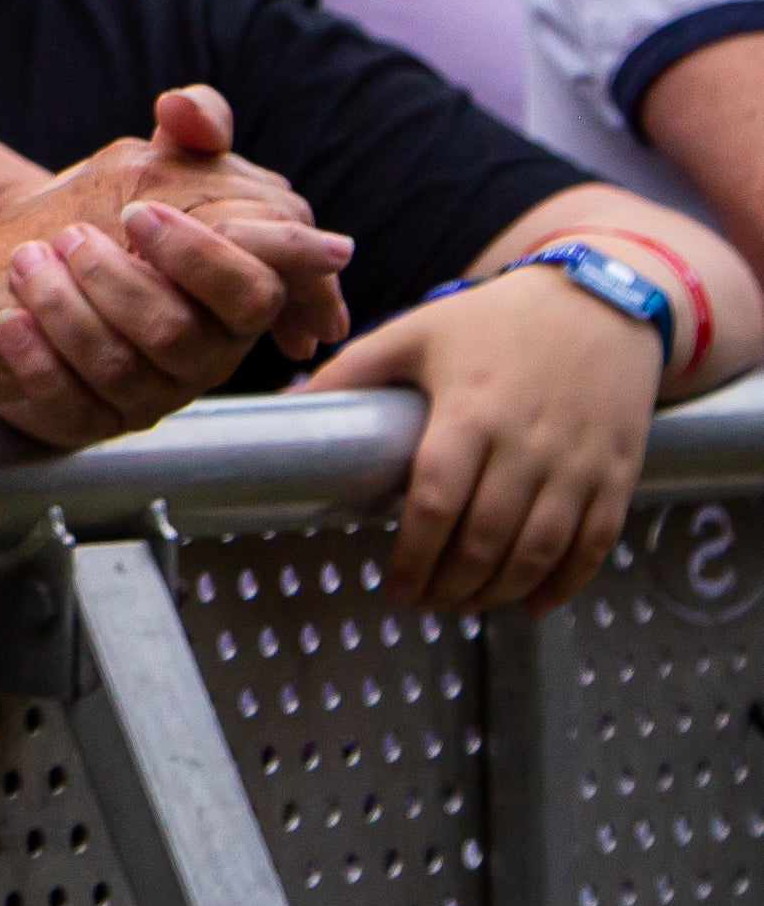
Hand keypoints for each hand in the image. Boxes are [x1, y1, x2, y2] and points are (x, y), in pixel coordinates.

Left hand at [0, 90, 352, 442]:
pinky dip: (37, 358)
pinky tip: (13, 319)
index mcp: (236, 293)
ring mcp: (151, 393)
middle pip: (182, 334)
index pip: (259, 289)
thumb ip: (194, 126)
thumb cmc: (109, 218)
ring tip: (28, 262)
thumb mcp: (152, 163)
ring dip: (65, 308)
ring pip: (120, 368)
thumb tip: (183, 106)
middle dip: (121, 282)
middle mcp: (205, 351)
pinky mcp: (93, 420)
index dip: (202, 256)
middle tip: (72, 238)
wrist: (24, 270)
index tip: (137, 215)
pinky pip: (71, 405)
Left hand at [304, 266, 659, 610]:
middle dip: (450, 584)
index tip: (392, 584)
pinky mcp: (618, 472)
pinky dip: (565, 584)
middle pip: (487, 538)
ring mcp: (579, 461)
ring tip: (463, 604)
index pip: (437, 501)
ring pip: (540, 550)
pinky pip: (595, 543)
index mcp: (470, 410)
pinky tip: (530, 603)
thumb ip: (351, 372)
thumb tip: (286, 404)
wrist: (599, 301)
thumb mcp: (415, 333)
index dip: (413, 555)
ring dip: (499, 591)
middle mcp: (528, 442)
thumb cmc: (495, 320)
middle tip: (422, 601)